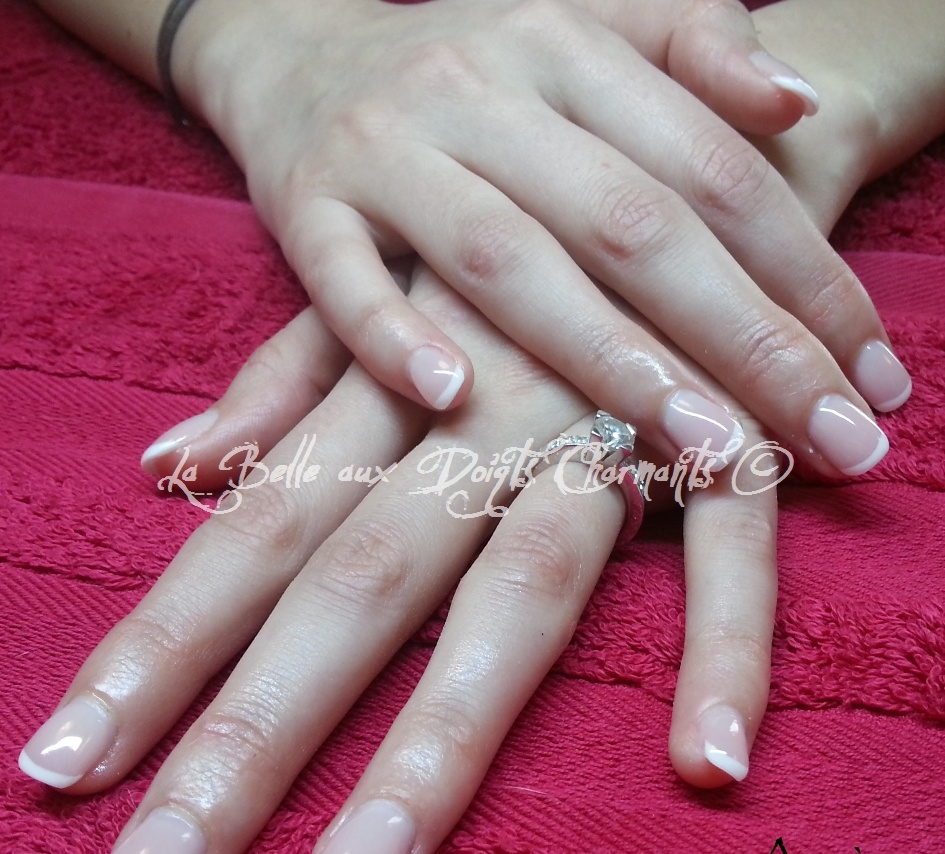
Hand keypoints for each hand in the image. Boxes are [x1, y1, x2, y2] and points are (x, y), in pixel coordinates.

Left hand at [19, 259, 778, 853]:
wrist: (669, 151)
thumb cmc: (515, 244)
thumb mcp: (390, 287)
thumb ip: (290, 382)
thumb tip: (171, 468)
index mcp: (390, 386)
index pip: (250, 535)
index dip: (156, 652)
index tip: (65, 769)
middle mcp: (479, 420)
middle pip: (350, 590)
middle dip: (244, 740)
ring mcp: (606, 432)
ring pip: (517, 594)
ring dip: (438, 743)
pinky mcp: (728, 442)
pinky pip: (727, 558)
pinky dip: (722, 652)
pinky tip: (704, 770)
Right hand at [162, 0, 902, 479]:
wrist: (299, 50)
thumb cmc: (465, 65)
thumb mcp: (578, 28)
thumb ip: (690, 48)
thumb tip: (798, 108)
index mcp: (570, 43)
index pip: (715, 173)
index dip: (808, 278)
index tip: (873, 383)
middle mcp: (485, 89)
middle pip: (634, 225)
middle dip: (746, 343)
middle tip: (833, 447)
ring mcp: (388, 148)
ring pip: (507, 260)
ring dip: (609, 361)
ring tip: (710, 453)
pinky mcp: (304, 204)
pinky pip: (345, 276)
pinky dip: (392, 337)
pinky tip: (457, 401)